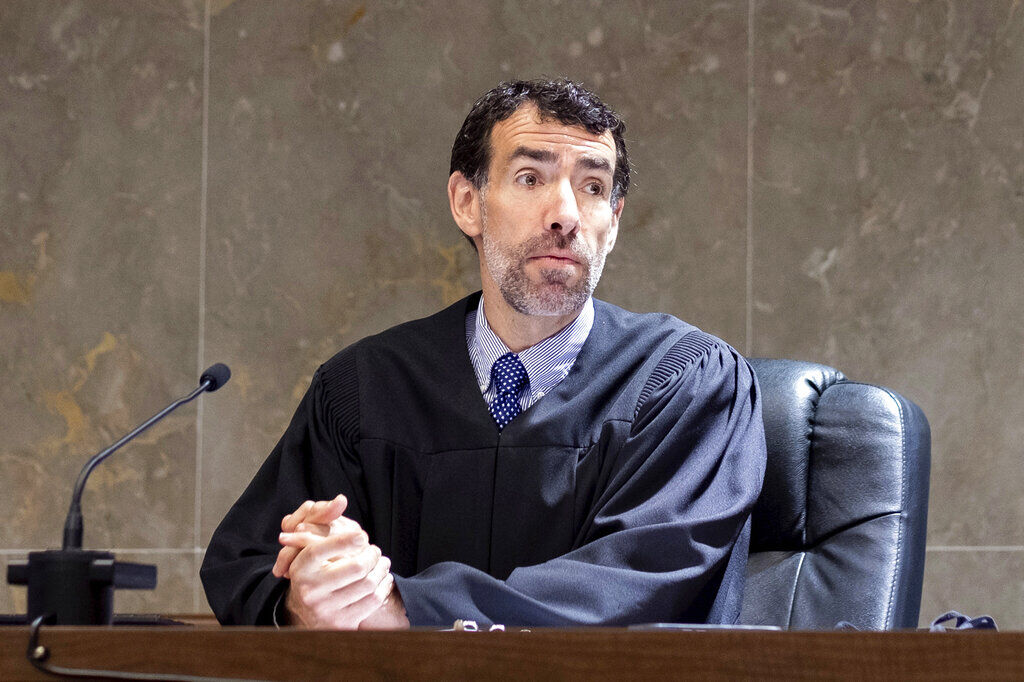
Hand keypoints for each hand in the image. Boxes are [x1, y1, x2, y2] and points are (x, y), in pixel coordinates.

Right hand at [273, 496, 408, 628]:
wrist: (309, 613)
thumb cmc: (315, 571)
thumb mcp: (312, 547)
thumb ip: (323, 522)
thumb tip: (340, 500)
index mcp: (300, 568)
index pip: (320, 551)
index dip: (344, 540)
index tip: (362, 535)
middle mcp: (309, 590)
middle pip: (354, 567)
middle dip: (372, 555)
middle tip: (376, 550)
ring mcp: (325, 609)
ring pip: (367, 583)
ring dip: (381, 569)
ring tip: (383, 563)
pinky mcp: (341, 623)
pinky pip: (371, 601)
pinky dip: (382, 586)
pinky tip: (383, 579)